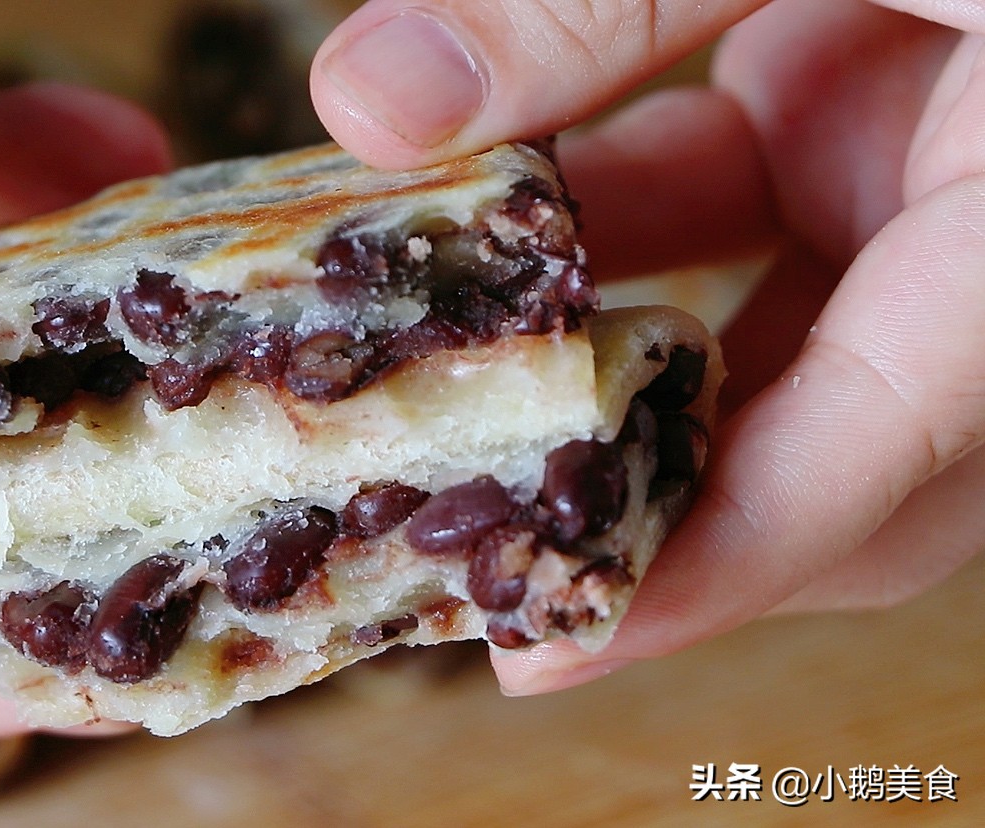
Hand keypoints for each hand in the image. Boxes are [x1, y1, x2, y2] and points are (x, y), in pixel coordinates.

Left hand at [311, 0, 984, 692]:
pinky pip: (746, 248)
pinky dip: (623, 257)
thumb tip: (368, 98)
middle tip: (487, 577)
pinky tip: (501, 248)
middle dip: (668, 520)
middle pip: (846, 466)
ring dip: (614, 382)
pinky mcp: (869, 138)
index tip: (560, 641)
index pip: (895, 457)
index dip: (728, 566)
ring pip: (780, 365)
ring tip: (451, 412)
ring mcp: (941, 198)